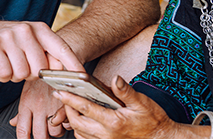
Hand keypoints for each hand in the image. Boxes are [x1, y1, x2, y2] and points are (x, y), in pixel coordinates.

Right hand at [0, 20, 83, 82]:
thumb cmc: (8, 44)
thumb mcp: (30, 43)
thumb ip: (47, 55)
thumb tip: (66, 74)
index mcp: (40, 29)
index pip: (62, 49)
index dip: (73, 65)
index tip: (84, 78)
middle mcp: (26, 30)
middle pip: (39, 68)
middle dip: (30, 75)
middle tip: (21, 66)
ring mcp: (9, 36)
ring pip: (21, 73)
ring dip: (15, 76)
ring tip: (9, 63)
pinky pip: (5, 74)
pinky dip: (2, 76)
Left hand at [10, 78, 67, 138]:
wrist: (56, 60)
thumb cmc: (41, 77)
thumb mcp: (27, 92)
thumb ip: (21, 111)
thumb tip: (13, 122)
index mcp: (26, 104)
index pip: (22, 128)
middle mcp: (38, 106)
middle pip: (39, 135)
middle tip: (45, 136)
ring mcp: (52, 105)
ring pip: (55, 131)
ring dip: (57, 131)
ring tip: (56, 125)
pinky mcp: (65, 102)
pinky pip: (67, 122)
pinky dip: (67, 124)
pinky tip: (65, 119)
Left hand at [54, 75, 181, 138]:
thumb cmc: (153, 121)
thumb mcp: (143, 103)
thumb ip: (126, 91)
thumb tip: (115, 79)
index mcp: (113, 122)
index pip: (85, 109)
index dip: (70, 99)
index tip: (59, 92)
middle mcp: (106, 134)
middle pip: (77, 122)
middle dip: (67, 109)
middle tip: (64, 96)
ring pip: (79, 133)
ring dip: (72, 120)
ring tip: (71, 107)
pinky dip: (80, 130)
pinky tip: (82, 119)